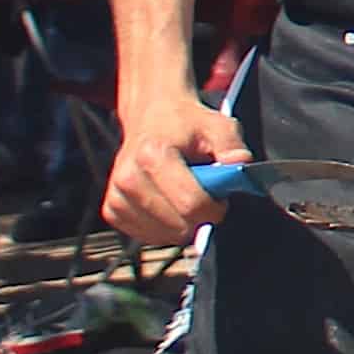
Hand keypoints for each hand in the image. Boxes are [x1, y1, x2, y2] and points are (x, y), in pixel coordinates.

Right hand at [102, 75, 251, 244]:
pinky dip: (166, 227)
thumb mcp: (218, 125)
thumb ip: (232, 145)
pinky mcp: (112, 210)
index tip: (222, 196)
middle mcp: (129, 178)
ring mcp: (117, 196)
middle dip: (201, 215)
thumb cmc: (187, 123)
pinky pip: (150, 237)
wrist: (151, 116)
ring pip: (166, 235)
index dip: (216, 207)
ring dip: (183, 222)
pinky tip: (169, 203)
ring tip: (184, 192)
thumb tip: (240, 164)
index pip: (191, 204)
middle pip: (179, 224)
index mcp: (153, 155)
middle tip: (204, 191)